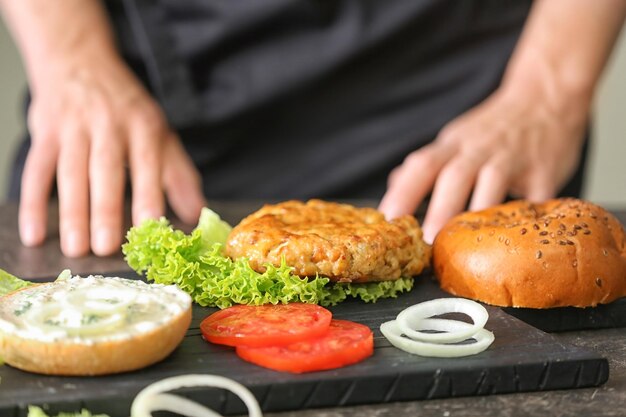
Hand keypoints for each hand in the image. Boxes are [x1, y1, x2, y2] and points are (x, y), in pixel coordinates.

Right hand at [20, 51, 204, 256]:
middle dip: (105, 210)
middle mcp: (108, 124)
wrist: (79, 60)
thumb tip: (196, 214)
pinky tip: (33, 233)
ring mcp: (73, 128)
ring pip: (70, 174)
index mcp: (143, 125)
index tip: (149, 227)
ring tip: (75, 248)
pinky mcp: (45, 133)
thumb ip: (179, 173)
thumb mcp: (160, 131)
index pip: (147, 163)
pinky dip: (32, 203)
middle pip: (105, 171)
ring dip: (71, 213)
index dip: (148, 195)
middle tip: (106, 247)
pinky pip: (36, 171)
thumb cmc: (126, 107)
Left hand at [378, 80, 588, 243]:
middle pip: (454, 176)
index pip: (422, 165)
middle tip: (426, 243)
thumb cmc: (493, 128)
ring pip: (492, 183)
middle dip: (438, 210)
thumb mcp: (455, 138)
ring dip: (476, 213)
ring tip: (466, 247)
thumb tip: (395, 186)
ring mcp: (513, 159)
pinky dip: (524, 217)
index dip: (403, 192)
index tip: (388, 220)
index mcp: (453, 145)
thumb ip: (428, 164)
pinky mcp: (544, 171)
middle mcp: (479, 149)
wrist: (546, 95)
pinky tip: (513, 240)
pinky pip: (534, 197)